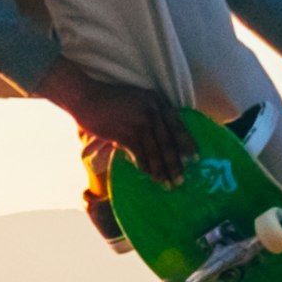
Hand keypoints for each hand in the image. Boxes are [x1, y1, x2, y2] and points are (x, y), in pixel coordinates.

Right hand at [35, 58, 188, 184]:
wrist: (86, 97)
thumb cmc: (110, 100)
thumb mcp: (136, 99)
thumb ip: (150, 114)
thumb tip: (160, 136)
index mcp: (157, 101)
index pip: (177, 124)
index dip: (186, 143)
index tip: (195, 158)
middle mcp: (152, 110)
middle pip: (168, 141)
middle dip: (175, 163)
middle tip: (181, 179)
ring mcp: (139, 122)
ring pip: (155, 151)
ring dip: (161, 170)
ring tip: (168, 184)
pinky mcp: (125, 133)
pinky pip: (139, 154)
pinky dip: (145, 167)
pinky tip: (149, 176)